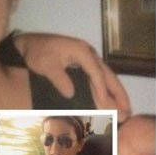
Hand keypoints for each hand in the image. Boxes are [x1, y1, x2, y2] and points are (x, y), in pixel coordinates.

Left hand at [14, 32, 130, 120]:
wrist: (28, 44)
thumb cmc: (37, 53)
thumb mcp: (46, 66)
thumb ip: (59, 79)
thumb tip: (71, 94)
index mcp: (81, 51)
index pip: (95, 72)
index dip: (100, 89)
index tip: (105, 104)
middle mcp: (88, 53)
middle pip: (107, 74)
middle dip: (117, 92)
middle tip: (127, 110)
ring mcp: (87, 58)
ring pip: (105, 76)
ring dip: (114, 92)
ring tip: (124, 108)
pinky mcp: (83, 63)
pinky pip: (98, 77)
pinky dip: (105, 88)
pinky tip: (109, 100)